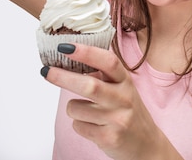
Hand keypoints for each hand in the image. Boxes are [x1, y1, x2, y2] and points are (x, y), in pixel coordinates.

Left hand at [42, 44, 181, 159]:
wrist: (146, 144)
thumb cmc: (127, 111)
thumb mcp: (121, 88)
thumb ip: (102, 75)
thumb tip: (69, 59)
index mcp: (125, 81)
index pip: (108, 62)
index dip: (86, 52)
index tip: (65, 47)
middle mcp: (123, 98)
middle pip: (89, 85)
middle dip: (63, 77)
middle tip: (46, 71)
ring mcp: (117, 119)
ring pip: (76, 108)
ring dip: (73, 108)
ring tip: (87, 111)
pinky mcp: (109, 138)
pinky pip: (78, 126)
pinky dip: (79, 124)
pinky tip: (93, 126)